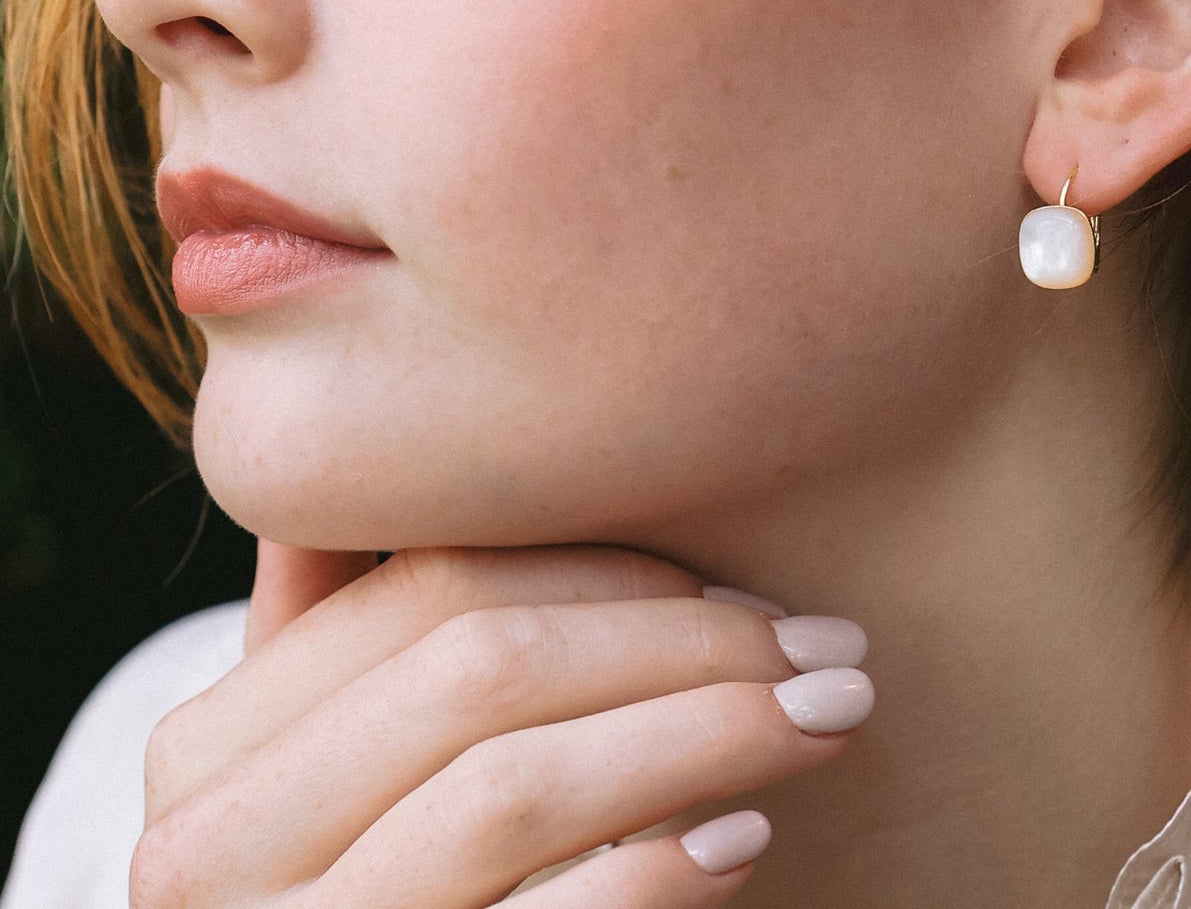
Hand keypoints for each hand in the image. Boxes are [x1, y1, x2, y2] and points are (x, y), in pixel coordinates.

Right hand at [131, 542, 872, 905]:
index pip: (429, 594)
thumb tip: (422, 473)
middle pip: (482, 675)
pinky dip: (650, 872)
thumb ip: (354, 635)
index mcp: (210, 746)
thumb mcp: (335, 760)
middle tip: (828, 648)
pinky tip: (744, 839)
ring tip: (822, 716)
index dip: (604, 571)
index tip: (742, 580)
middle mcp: (210, 850)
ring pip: (515, 788)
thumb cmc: (375, 870)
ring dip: (700, 735)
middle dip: (681, 642)